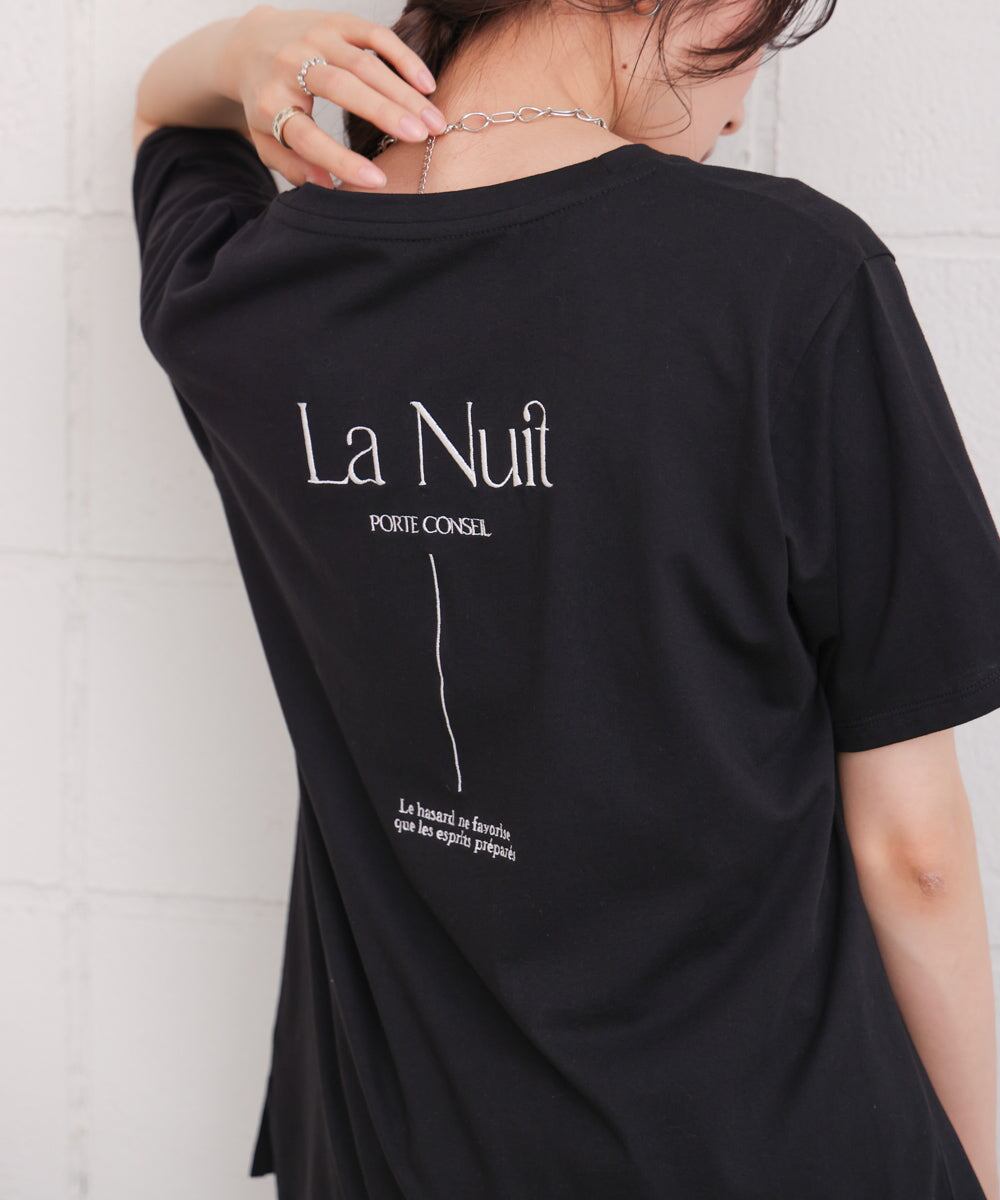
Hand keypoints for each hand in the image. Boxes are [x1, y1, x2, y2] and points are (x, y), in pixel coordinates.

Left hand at [217, 4, 447, 188]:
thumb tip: (324, 187)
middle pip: (341, 88)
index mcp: (272, 103)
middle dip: (384, 112)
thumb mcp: (266, 139)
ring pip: (364, 63)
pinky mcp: (335, 21)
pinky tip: (426, 84)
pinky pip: (374, 35)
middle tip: (420, 137)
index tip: (377, 182)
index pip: (308, 136)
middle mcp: (289, 65)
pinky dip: (403, 58)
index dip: (342, 161)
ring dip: (403, 92)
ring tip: (434, 121)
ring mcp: (314, 38)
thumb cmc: (268, 103)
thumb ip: (292, 165)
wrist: (252, 43)